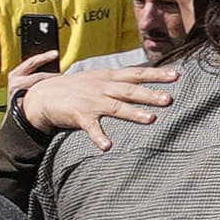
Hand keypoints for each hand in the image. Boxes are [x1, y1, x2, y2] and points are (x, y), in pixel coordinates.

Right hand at [19, 53, 176, 139]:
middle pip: (130, 90)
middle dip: (150, 94)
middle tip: (169, 99)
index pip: (137, 73)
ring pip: (116, 107)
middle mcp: (103, 87)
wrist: (43, 95)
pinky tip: (108, 146)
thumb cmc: (75, 88)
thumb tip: (146, 81)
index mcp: (109, 77)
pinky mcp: (79, 116)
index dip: (156, 74)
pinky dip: (99, 137)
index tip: (176, 76)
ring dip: (134, 113)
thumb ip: (120, 81)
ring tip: (151, 119)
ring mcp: (91, 101)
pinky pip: (91, 128)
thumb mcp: (98, 78)